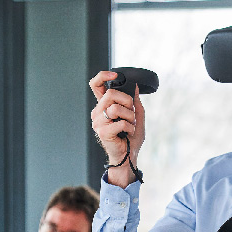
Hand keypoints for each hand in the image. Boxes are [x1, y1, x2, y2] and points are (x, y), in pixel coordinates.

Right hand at [89, 71, 145, 186]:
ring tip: (130, 124)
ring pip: (115, 108)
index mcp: (103, 106)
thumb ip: (135, 102)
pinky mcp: (103, 132)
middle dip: (127, 101)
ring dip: (130, 116)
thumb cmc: (130, 137)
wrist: (129, 156)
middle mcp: (98, 112)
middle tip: (131, 113)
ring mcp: (98, 123)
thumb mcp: (136, 116)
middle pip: (110, 94)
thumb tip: (135, 87)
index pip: (95, 85)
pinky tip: (129, 132)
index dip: (103, 76)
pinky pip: (120, 122)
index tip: (114, 74)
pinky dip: (130, 127)